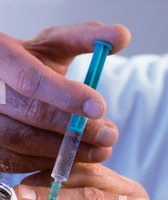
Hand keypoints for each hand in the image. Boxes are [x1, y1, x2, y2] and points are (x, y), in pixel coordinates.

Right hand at [0, 22, 130, 172]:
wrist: (0, 83)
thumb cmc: (27, 63)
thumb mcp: (52, 45)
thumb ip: (85, 38)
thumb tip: (122, 35)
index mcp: (1, 56)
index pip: (31, 79)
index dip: (67, 96)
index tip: (100, 107)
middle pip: (33, 114)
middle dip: (76, 129)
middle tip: (109, 136)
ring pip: (26, 143)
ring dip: (67, 150)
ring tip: (99, 151)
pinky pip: (20, 162)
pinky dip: (51, 162)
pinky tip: (74, 158)